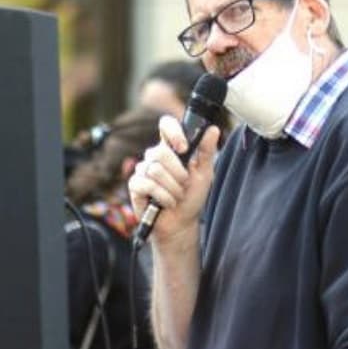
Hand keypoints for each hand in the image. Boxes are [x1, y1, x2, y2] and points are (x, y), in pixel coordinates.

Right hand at [127, 115, 219, 243]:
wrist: (182, 223)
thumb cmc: (192, 197)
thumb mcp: (205, 173)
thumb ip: (207, 151)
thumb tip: (213, 129)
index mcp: (171, 148)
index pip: (166, 125)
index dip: (173, 132)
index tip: (184, 147)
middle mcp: (155, 157)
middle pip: (160, 151)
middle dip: (178, 172)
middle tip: (184, 183)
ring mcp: (143, 170)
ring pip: (155, 170)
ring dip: (172, 187)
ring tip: (177, 196)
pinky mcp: (135, 186)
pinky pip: (147, 184)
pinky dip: (162, 196)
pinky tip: (167, 202)